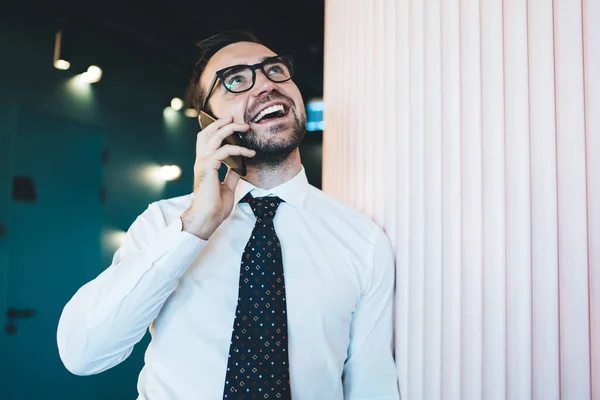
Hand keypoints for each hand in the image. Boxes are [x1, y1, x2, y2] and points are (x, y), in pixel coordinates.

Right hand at [180, 116, 254, 239]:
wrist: (208, 218)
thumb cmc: (215, 206)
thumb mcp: (228, 187)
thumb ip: (232, 174)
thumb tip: (240, 166)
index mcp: (204, 164)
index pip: (207, 140)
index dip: (217, 130)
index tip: (233, 127)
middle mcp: (201, 161)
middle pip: (207, 133)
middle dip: (220, 123)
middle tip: (236, 120)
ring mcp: (203, 163)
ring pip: (214, 137)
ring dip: (230, 129)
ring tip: (244, 128)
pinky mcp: (208, 168)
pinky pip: (225, 151)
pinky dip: (239, 150)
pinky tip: (249, 153)